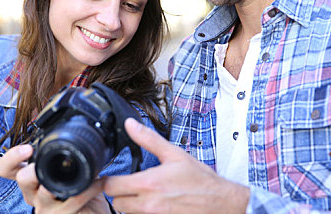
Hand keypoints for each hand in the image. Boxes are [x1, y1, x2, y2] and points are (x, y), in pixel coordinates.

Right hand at [0, 145, 110, 213]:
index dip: (11, 158)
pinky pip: (72, 200)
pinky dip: (89, 188)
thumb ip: (64, 155)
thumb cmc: (80, 192)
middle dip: (33, 169)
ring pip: (46, 192)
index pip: (7, 169)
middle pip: (22, 179)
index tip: (28, 148)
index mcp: (32, 179)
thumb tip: (73, 128)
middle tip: (51, 163)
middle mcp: (33, 194)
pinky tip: (100, 182)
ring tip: (91, 171)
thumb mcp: (70, 170)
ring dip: (72, 178)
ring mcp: (44, 208)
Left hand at [103, 118, 249, 213]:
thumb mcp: (174, 154)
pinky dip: (143, 211)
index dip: (108, 180)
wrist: (222, 203)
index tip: (111, 177)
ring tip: (145, 193)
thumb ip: (148, 139)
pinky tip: (155, 203)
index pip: (111, 186)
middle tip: (130, 184)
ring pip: (127, 213)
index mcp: (149, 183)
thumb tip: (130, 124)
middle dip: (120, 193)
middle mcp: (148, 204)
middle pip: (116, 202)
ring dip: (131, 204)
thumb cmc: (201, 180)